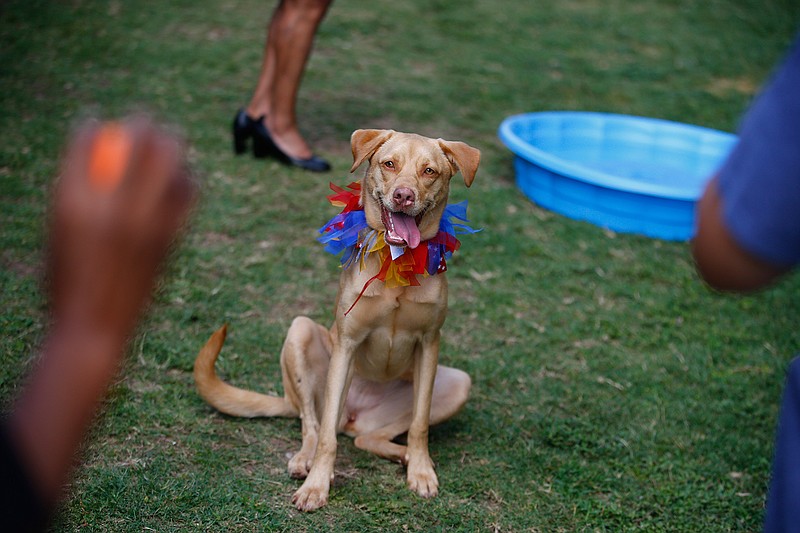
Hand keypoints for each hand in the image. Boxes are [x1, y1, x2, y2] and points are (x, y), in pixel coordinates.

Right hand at [48, 116, 196, 342]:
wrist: (93, 329)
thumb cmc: (66, 281)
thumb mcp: (58, 234)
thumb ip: (76, 197)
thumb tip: (98, 167)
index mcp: (71, 200)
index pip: (84, 141)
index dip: (90, 124)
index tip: (96, 122)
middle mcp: (110, 205)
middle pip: (138, 140)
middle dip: (144, 123)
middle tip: (144, 125)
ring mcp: (144, 221)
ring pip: (170, 162)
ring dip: (172, 147)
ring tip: (169, 149)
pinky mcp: (169, 239)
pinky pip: (187, 196)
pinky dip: (187, 183)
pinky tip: (183, 183)